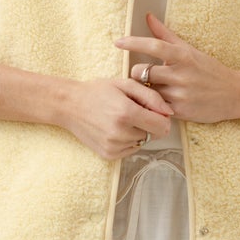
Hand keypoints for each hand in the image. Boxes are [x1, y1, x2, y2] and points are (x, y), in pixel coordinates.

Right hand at [61, 74, 175, 160]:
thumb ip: (152, 97)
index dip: (162, 118)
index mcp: (127, 113)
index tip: (153, 110)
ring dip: (138, 132)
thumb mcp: (126, 84)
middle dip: (148, 124)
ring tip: (120, 119)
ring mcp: (113, 146)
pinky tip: (115, 129)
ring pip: (142, 143)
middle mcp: (120, 133)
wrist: (70, 105)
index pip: (162, 126)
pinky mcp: (108, 155)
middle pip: (153, 135)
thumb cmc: (98, 91)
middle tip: (132, 112)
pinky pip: (130, 150)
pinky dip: (127, 140)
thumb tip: (169, 113)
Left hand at [115, 12, 239, 124]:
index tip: (118, 42)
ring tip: (151, 89)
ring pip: (147, 91)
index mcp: (183, 56)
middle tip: (141, 75)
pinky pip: (156, 107)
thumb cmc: (209, 70)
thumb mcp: (189, 50)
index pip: (153, 46)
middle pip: (142, 72)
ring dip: (145, 90)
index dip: (133, 43)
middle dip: (137, 74)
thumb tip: (148, 16)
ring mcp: (180, 94)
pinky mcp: (181, 111)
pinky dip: (153, 104)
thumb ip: (165, 35)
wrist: (235, 94)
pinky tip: (156, 102)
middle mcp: (181, 74)